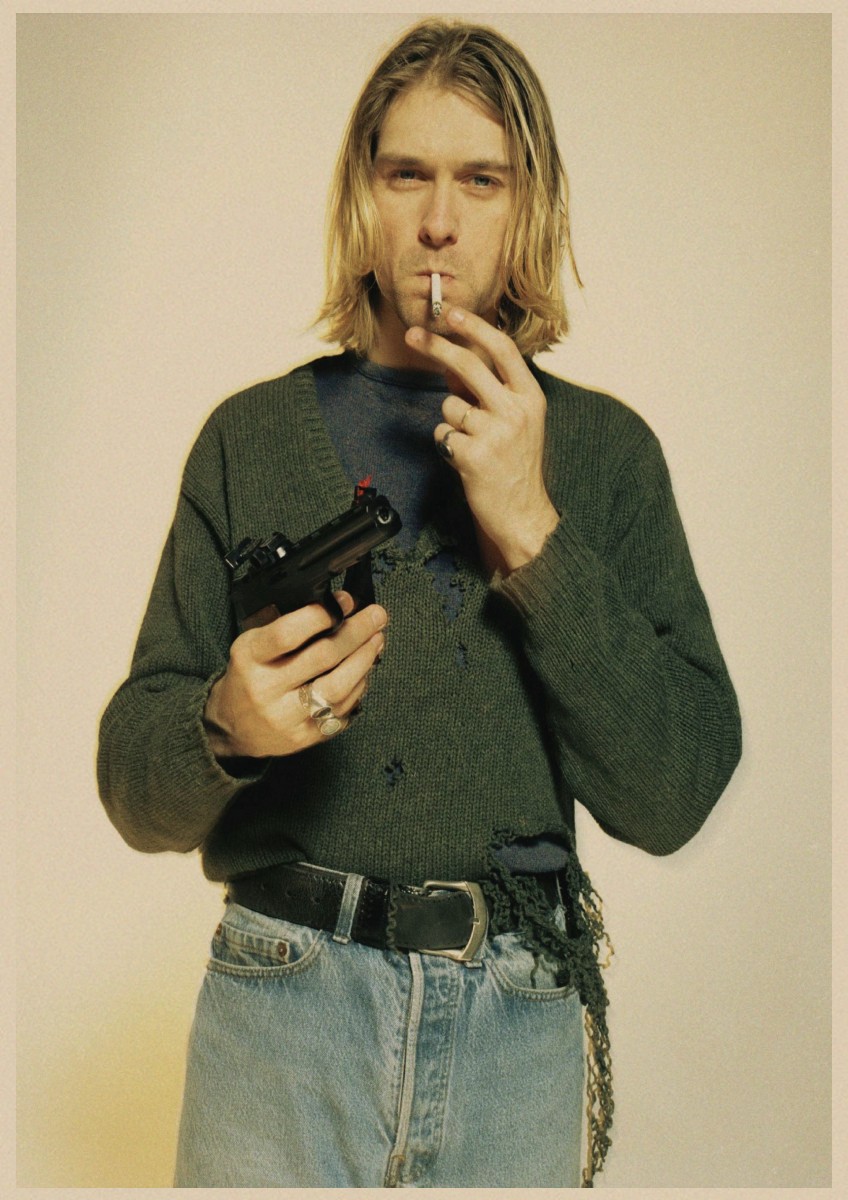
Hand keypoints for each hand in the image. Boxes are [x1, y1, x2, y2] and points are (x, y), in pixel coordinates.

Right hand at [203, 592, 387, 758]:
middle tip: (377, 616)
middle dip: (357, 632)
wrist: (234, 727)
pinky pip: (342, 709)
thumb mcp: (255, 643)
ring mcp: (286, 717)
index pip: (287, 634)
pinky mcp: (305, 737)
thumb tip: (343, 605)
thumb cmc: (252, 674)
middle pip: (322, 657)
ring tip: (377, 640)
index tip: (345, 601)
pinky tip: (363, 670)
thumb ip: (292, 624)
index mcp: (250, 658)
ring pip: (338, 687)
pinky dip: (358, 685)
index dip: (321, 615)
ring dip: (364, 660)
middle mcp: (266, 689)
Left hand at [405, 307, 558, 575]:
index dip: (475, 327)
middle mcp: (516, 411)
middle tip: (413, 335)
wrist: (522, 513)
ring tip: (471, 443)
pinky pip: (442, 434)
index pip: (503, 350)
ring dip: (451, 421)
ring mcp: (496, 434)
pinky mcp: (473, 456)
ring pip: (450, 406)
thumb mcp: (515, 421)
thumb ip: (488, 390)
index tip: (450, 313)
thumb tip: (453, 358)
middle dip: (437, 346)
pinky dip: (447, 445)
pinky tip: (465, 460)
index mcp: (531, 397)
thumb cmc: (515, 464)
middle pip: (469, 365)